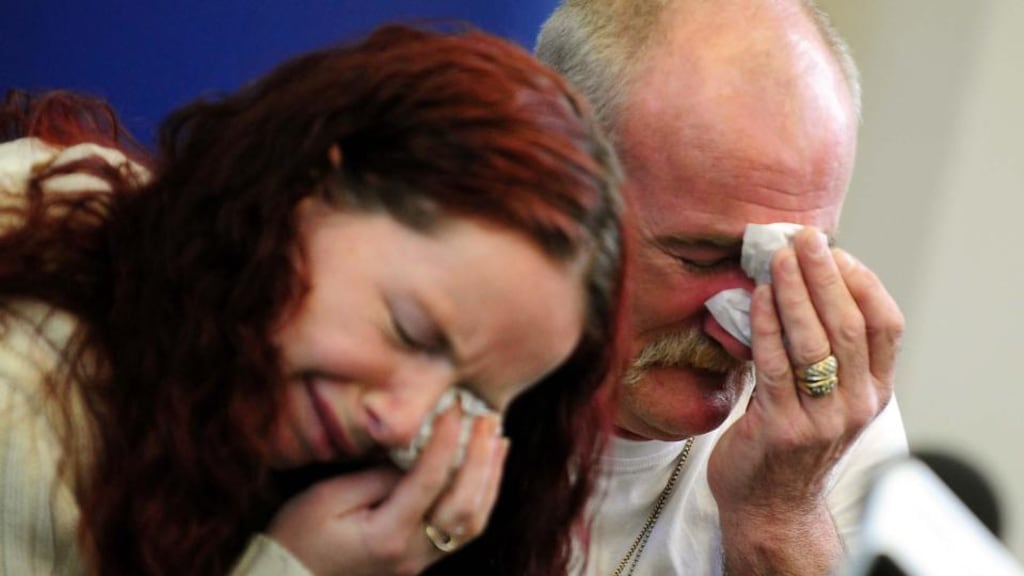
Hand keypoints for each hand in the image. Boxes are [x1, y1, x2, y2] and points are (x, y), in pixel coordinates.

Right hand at [267, 408, 507, 575]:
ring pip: (472, 523)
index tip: (455, 406)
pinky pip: (462, 531)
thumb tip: (415, 457)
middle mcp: (411, 554)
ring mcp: (419, 562)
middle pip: (464, 505)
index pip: (429, 481)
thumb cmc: (297, 537)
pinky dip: (481, 496)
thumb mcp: (326, 498)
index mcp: (386, 535)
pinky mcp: (421, 561)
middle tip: (487, 417)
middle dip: (480, 457)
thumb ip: (375, 477)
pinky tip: (484, 470)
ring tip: (497, 438)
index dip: (446, 439)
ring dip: (489, 477)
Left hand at [708, 228, 903, 571]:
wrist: (769, 506)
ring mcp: (822, 420)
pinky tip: (757, 298)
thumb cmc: (791, 438)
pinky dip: (766, 326)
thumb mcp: (824, 395)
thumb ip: (824, 349)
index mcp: (874, 391)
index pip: (886, 325)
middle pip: (850, 326)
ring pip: (815, 343)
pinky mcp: (781, 429)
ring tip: (778, 258)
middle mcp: (856, 405)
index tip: (834, 250)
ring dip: (795, 294)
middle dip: (826, 276)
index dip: (861, 281)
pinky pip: (775, 366)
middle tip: (804, 238)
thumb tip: (802, 279)